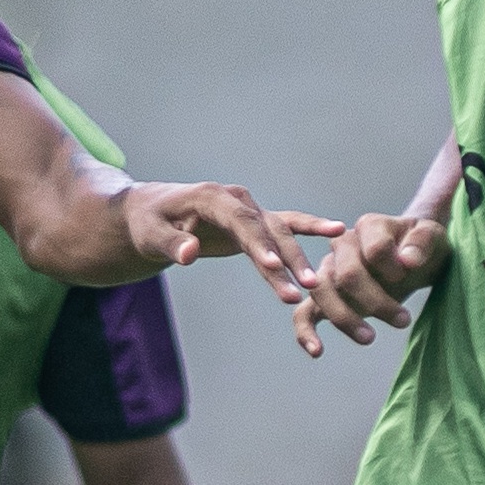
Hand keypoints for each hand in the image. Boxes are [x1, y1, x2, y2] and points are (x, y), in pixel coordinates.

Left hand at [115, 182, 343, 349]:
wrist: (151, 212)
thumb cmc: (147, 223)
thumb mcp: (150, 234)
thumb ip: (170, 244)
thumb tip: (188, 256)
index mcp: (212, 197)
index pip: (240, 222)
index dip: (257, 244)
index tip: (271, 267)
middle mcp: (237, 200)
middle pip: (266, 229)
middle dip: (285, 258)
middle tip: (303, 287)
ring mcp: (249, 209)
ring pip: (279, 233)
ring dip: (296, 259)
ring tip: (313, 285)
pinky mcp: (254, 223)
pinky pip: (284, 228)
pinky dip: (309, 230)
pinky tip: (337, 231)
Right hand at [298, 211, 449, 348]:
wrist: (414, 258)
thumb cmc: (421, 247)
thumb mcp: (434, 237)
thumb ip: (423, 242)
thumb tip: (407, 261)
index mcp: (369, 226)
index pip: (375, 249)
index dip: (393, 268)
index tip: (409, 274)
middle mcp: (343, 245)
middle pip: (346, 274)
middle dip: (375, 301)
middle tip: (403, 320)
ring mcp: (329, 270)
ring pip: (321, 292)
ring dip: (345, 318)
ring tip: (369, 338)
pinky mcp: (325, 296)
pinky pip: (304, 313)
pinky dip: (306, 332)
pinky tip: (317, 352)